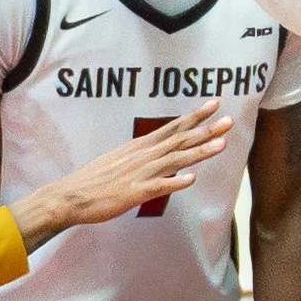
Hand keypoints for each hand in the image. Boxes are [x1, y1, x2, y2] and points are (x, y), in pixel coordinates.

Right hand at [16, 104, 235, 244]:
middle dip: (206, 129)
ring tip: (221, 145)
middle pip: (180, 140)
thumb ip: (144, 155)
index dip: (196, 116)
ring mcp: (139, 173)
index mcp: (141, 147)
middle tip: (229, 120)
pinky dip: (174, 182)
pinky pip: (157, 187)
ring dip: (198, 152)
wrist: (71, 195)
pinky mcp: (132, 193)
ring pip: (174, 160)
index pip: (174, 128)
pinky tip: (191, 180)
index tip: (215, 104)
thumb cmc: (96, 180)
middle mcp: (143, 156)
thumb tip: (161, 150)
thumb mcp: (121, 159)